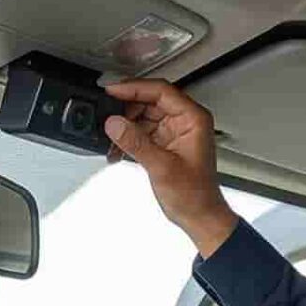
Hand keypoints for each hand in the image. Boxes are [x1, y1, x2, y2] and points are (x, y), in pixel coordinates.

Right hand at [103, 78, 239, 256]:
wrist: (199, 217)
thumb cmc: (195, 195)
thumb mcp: (162, 167)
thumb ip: (136, 143)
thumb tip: (114, 124)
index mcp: (193, 119)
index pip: (161, 91)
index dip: (134, 88)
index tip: (112, 91)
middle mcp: (184, 122)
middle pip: (149, 101)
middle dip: (125, 110)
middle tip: (107, 118)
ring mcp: (174, 132)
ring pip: (143, 117)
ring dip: (125, 126)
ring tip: (110, 139)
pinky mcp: (164, 144)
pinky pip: (142, 132)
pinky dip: (128, 139)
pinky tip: (116, 149)